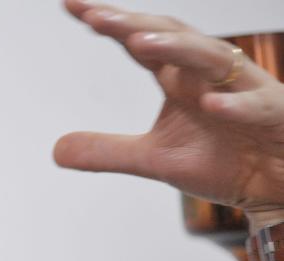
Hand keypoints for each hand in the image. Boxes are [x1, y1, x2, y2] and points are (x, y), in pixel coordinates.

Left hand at [54, 0, 283, 227]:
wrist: (278, 186)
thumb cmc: (225, 160)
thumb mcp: (155, 161)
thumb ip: (107, 152)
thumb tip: (55, 151)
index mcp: (179, 78)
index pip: (139, 41)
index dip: (109, 23)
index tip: (71, 5)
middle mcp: (209, 75)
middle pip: (172, 37)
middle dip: (134, 24)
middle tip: (94, 16)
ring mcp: (245, 91)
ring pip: (212, 59)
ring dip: (177, 48)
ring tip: (140, 42)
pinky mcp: (276, 116)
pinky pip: (256, 106)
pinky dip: (235, 105)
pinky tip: (211, 106)